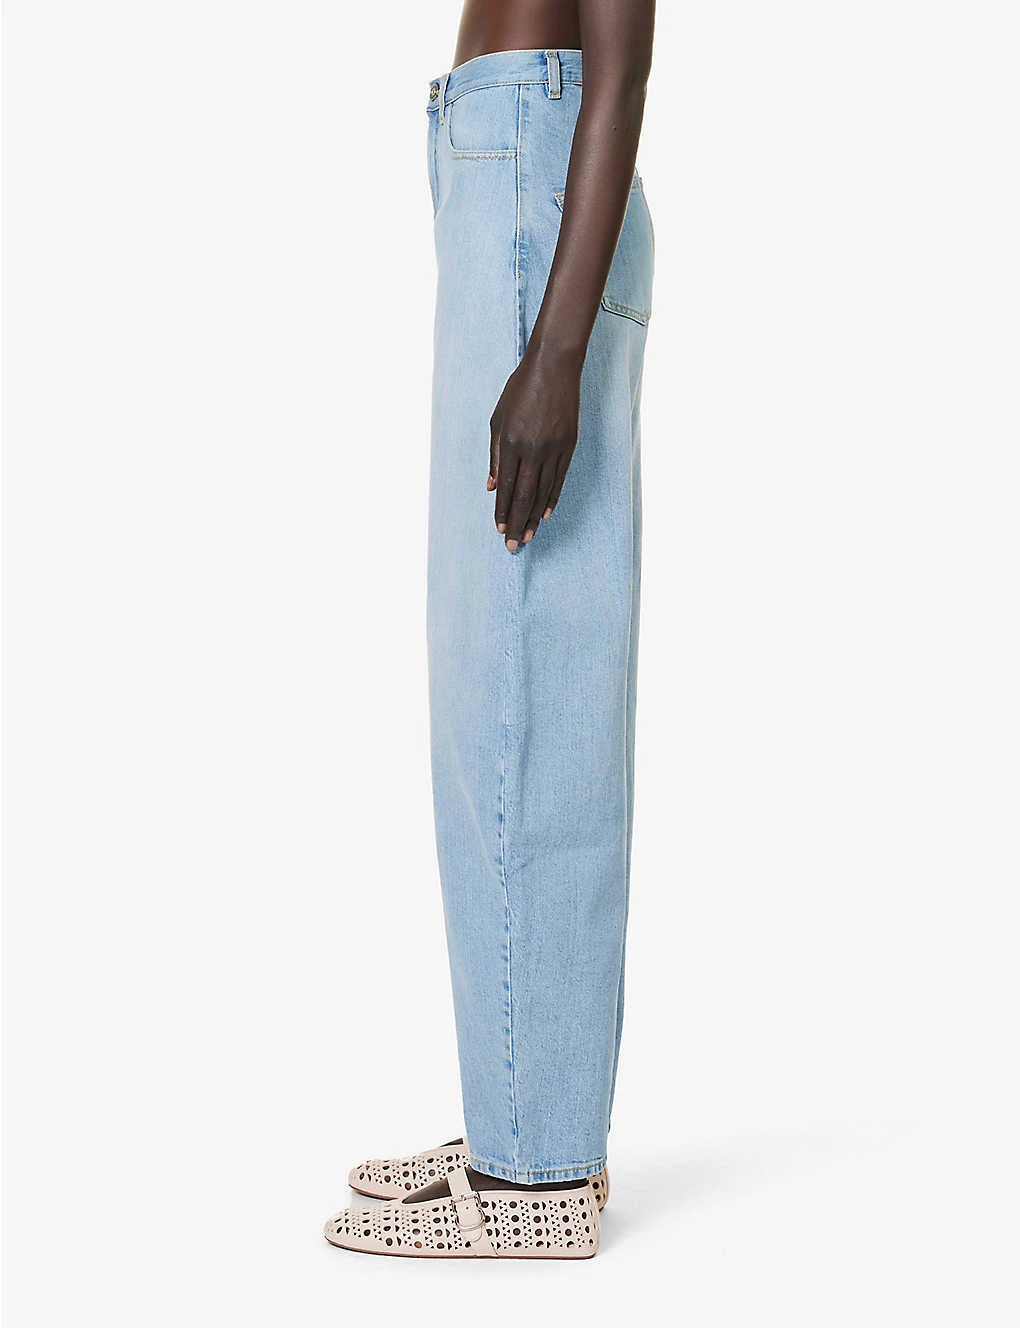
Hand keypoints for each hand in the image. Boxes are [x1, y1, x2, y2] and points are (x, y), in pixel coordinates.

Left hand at [487, 347, 581, 551]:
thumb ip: (494, 455)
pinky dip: (552, 498)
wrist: (554, 367)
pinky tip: (546, 514)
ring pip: (543, 492)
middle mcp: (533, 449)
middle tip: (514, 546)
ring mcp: (553, 449)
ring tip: (530, 536)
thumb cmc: (520, 390)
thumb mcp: (498, 419)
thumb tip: (490, 487)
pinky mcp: (569, 445)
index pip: (505, 486)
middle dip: (517, 523)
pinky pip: (559, 479)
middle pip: (524, 496)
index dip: (502, 511)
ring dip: (534, 517)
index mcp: (511, 442)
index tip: (500, 530)